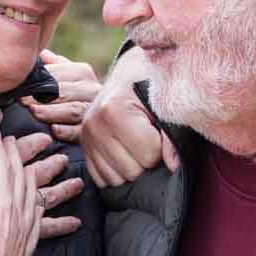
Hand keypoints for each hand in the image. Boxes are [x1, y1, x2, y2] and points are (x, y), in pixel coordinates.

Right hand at [0, 128, 39, 255]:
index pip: (0, 164)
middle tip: (11, 142)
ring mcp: (23, 231)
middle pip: (20, 176)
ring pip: (34, 196)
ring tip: (28, 168)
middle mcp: (16, 212)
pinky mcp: (24, 249)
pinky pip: (39, 221)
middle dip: (15, 155)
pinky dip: (39, 207)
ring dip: (32, 177)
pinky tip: (37, 208)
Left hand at [22, 49, 101, 142]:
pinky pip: (80, 131)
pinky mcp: (91, 130)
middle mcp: (91, 90)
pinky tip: (54, 130)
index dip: (38, 80)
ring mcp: (92, 111)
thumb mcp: (66, 74)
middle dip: (40, 97)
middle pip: (64, 92)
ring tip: (34, 112)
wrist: (101, 113)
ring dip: (52, 112)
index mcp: (82, 72)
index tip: (19, 85)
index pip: (57, 74)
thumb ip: (53, 64)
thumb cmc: (73, 92)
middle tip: (22, 101)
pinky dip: (67, 131)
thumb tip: (39, 53)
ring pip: (73, 110)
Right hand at [81, 46, 177, 187]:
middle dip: (147, 160)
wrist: (128, 76)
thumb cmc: (150, 90)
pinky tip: (125, 152)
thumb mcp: (164, 107)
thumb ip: (172, 137)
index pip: (149, 155)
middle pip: (132, 171)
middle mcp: (94, 124)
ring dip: (132, 167)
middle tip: (148, 139)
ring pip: (117, 179)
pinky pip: (103, 179)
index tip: (158, 132)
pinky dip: (117, 172)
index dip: (161, 148)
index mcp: (114, 110)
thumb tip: (173, 165)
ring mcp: (85, 138)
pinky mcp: (83, 148)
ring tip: (136, 144)